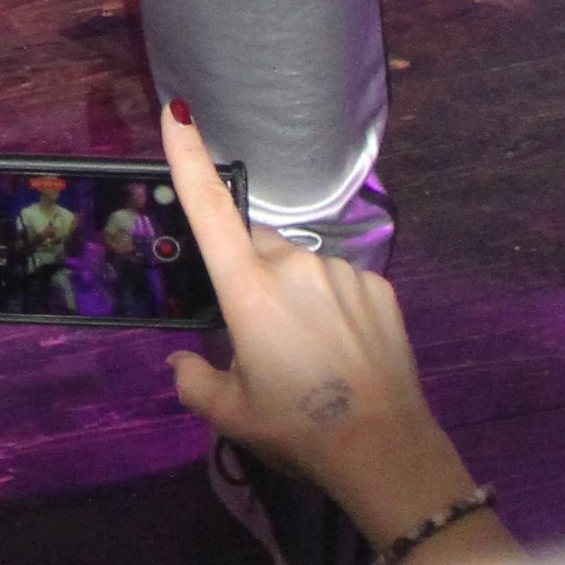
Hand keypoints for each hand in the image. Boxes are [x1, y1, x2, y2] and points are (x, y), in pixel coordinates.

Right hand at [158, 109, 505, 545]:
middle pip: (256, 247)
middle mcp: (294, 265)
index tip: (176, 110)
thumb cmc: (301, 430)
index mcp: (249, 288)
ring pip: (300, 267)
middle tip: (261, 332)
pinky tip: (345, 349)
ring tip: (311, 352)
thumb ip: (194, 382)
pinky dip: (334, 306)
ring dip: (295, 293)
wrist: (389, 454)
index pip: (210, 208)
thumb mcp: (234, 416)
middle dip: (250, 274)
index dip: (188, 155)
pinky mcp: (379, 288)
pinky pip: (341, 283)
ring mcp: (342, 272)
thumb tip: (181, 362)